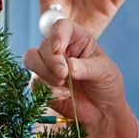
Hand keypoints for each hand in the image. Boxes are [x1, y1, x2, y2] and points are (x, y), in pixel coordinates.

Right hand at [22, 19, 135, 137]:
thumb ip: (88, 67)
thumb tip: (70, 66)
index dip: (57, 35)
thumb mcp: (105, 72)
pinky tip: (64, 95)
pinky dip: (48, 89)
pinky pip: (34, 82)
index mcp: (77, 39)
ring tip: (63, 84)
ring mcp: (49, 66)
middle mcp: (60, 50)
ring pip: (31, 59)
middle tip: (63, 74)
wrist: (102, 111)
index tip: (59, 49)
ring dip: (44, 72)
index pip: (61, 26)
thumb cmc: (107, 85)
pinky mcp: (42, 84)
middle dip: (51, 60)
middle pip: (43, 45)